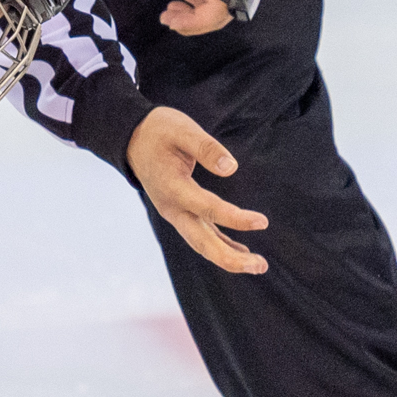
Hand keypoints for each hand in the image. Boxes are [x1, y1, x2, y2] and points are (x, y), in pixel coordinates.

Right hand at [128, 107, 268, 274]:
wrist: (134, 140)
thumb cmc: (160, 131)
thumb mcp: (182, 130)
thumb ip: (206, 148)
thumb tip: (231, 167)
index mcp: (172, 187)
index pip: (207, 208)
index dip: (235, 218)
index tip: (262, 222)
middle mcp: (173, 208)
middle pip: (202, 242)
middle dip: (230, 258)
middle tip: (260, 267)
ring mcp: (176, 214)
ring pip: (203, 244)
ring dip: (229, 258)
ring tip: (258, 266)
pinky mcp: (181, 213)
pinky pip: (202, 236)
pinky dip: (221, 246)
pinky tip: (242, 253)